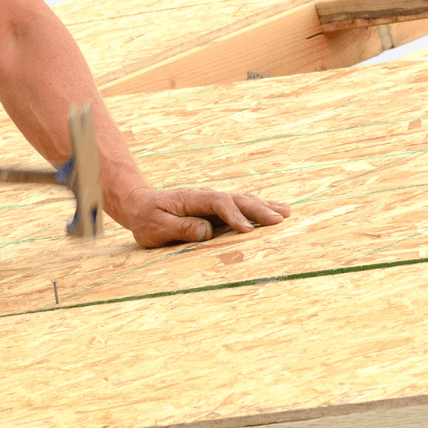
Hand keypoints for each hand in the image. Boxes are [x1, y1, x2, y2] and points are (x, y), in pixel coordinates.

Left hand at [111, 186, 290, 247]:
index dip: (234, 216)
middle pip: (236, 200)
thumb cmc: (146, 218)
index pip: (218, 203)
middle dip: (258, 209)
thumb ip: (180, 227)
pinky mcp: (217, 210)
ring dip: (264, 207)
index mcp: (191, 199)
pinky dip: (260, 208)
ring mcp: (213, 202)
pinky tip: (277, 210)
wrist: (140, 205)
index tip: (247, 231)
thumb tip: (206, 231)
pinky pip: (241, 207)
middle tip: (279, 220)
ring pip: (242, 201)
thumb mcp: (156, 226)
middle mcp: (206, 197)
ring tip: (286, 213)